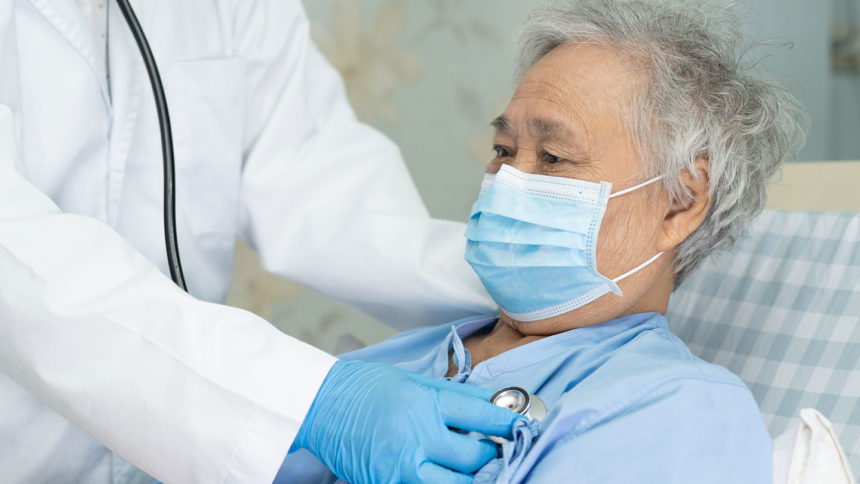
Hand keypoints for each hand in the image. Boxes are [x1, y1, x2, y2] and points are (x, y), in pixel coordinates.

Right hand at [291, 360, 521, 483]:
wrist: (319, 405)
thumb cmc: (364, 387)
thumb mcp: (412, 379)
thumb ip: (453, 394)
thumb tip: (490, 402)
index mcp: (422, 403)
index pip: (479, 415)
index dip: (506, 421)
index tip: (520, 424)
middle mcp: (416, 438)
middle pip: (474, 455)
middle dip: (491, 452)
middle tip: (495, 447)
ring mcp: (400, 468)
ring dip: (474, 477)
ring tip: (478, 468)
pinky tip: (449, 477)